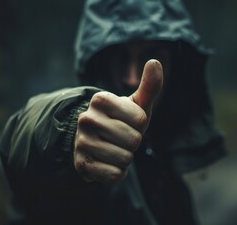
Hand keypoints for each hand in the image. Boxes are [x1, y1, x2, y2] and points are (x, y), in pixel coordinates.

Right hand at [74, 59, 162, 182]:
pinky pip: (115, 175)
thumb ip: (149, 85)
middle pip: (134, 140)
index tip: (128, 121)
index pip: (140, 119)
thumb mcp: (136, 104)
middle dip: (133, 142)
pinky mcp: (81, 164)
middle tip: (121, 138)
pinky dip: (117, 172)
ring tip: (113, 149)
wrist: (95, 140)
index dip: (140, 124)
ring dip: (125, 158)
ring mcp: (82, 142)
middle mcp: (87, 119)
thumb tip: (155, 61)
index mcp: (100, 99)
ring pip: (125, 159)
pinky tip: (108, 162)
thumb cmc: (121, 120)